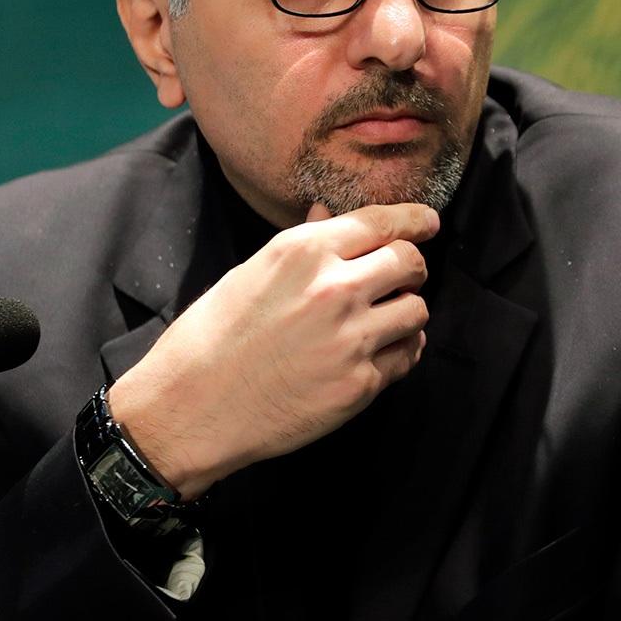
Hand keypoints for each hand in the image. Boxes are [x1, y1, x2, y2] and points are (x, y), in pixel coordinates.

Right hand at [105, 201, 435, 499]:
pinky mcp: (359, 385)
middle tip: (403, 277)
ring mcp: (351, 340)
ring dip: (406, 311)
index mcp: (304, 252)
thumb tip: (330, 215)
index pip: (382, 222)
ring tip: (384, 319)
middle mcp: (334, 289)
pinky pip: (406, 357)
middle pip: (410, 263)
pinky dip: (399, 351)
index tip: (428, 223)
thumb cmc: (212, 336)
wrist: (192, 406)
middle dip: (412, 267)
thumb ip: (304, 244)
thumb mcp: (252, 273)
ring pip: (417, 310)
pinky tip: (377, 352)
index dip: (414, 220)